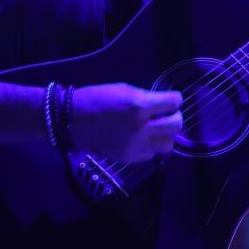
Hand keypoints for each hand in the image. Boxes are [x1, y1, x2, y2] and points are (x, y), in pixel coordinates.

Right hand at [68, 83, 182, 162]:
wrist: (71, 121)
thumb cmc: (96, 99)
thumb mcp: (123, 90)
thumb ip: (146, 98)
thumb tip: (164, 104)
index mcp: (139, 105)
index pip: (174, 102)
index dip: (174, 99)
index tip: (170, 100)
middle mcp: (141, 127)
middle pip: (176, 125)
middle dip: (174, 117)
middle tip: (166, 115)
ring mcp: (135, 145)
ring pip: (168, 144)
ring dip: (164, 135)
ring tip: (155, 130)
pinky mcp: (128, 158)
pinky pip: (151, 154)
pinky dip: (149, 147)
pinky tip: (140, 139)